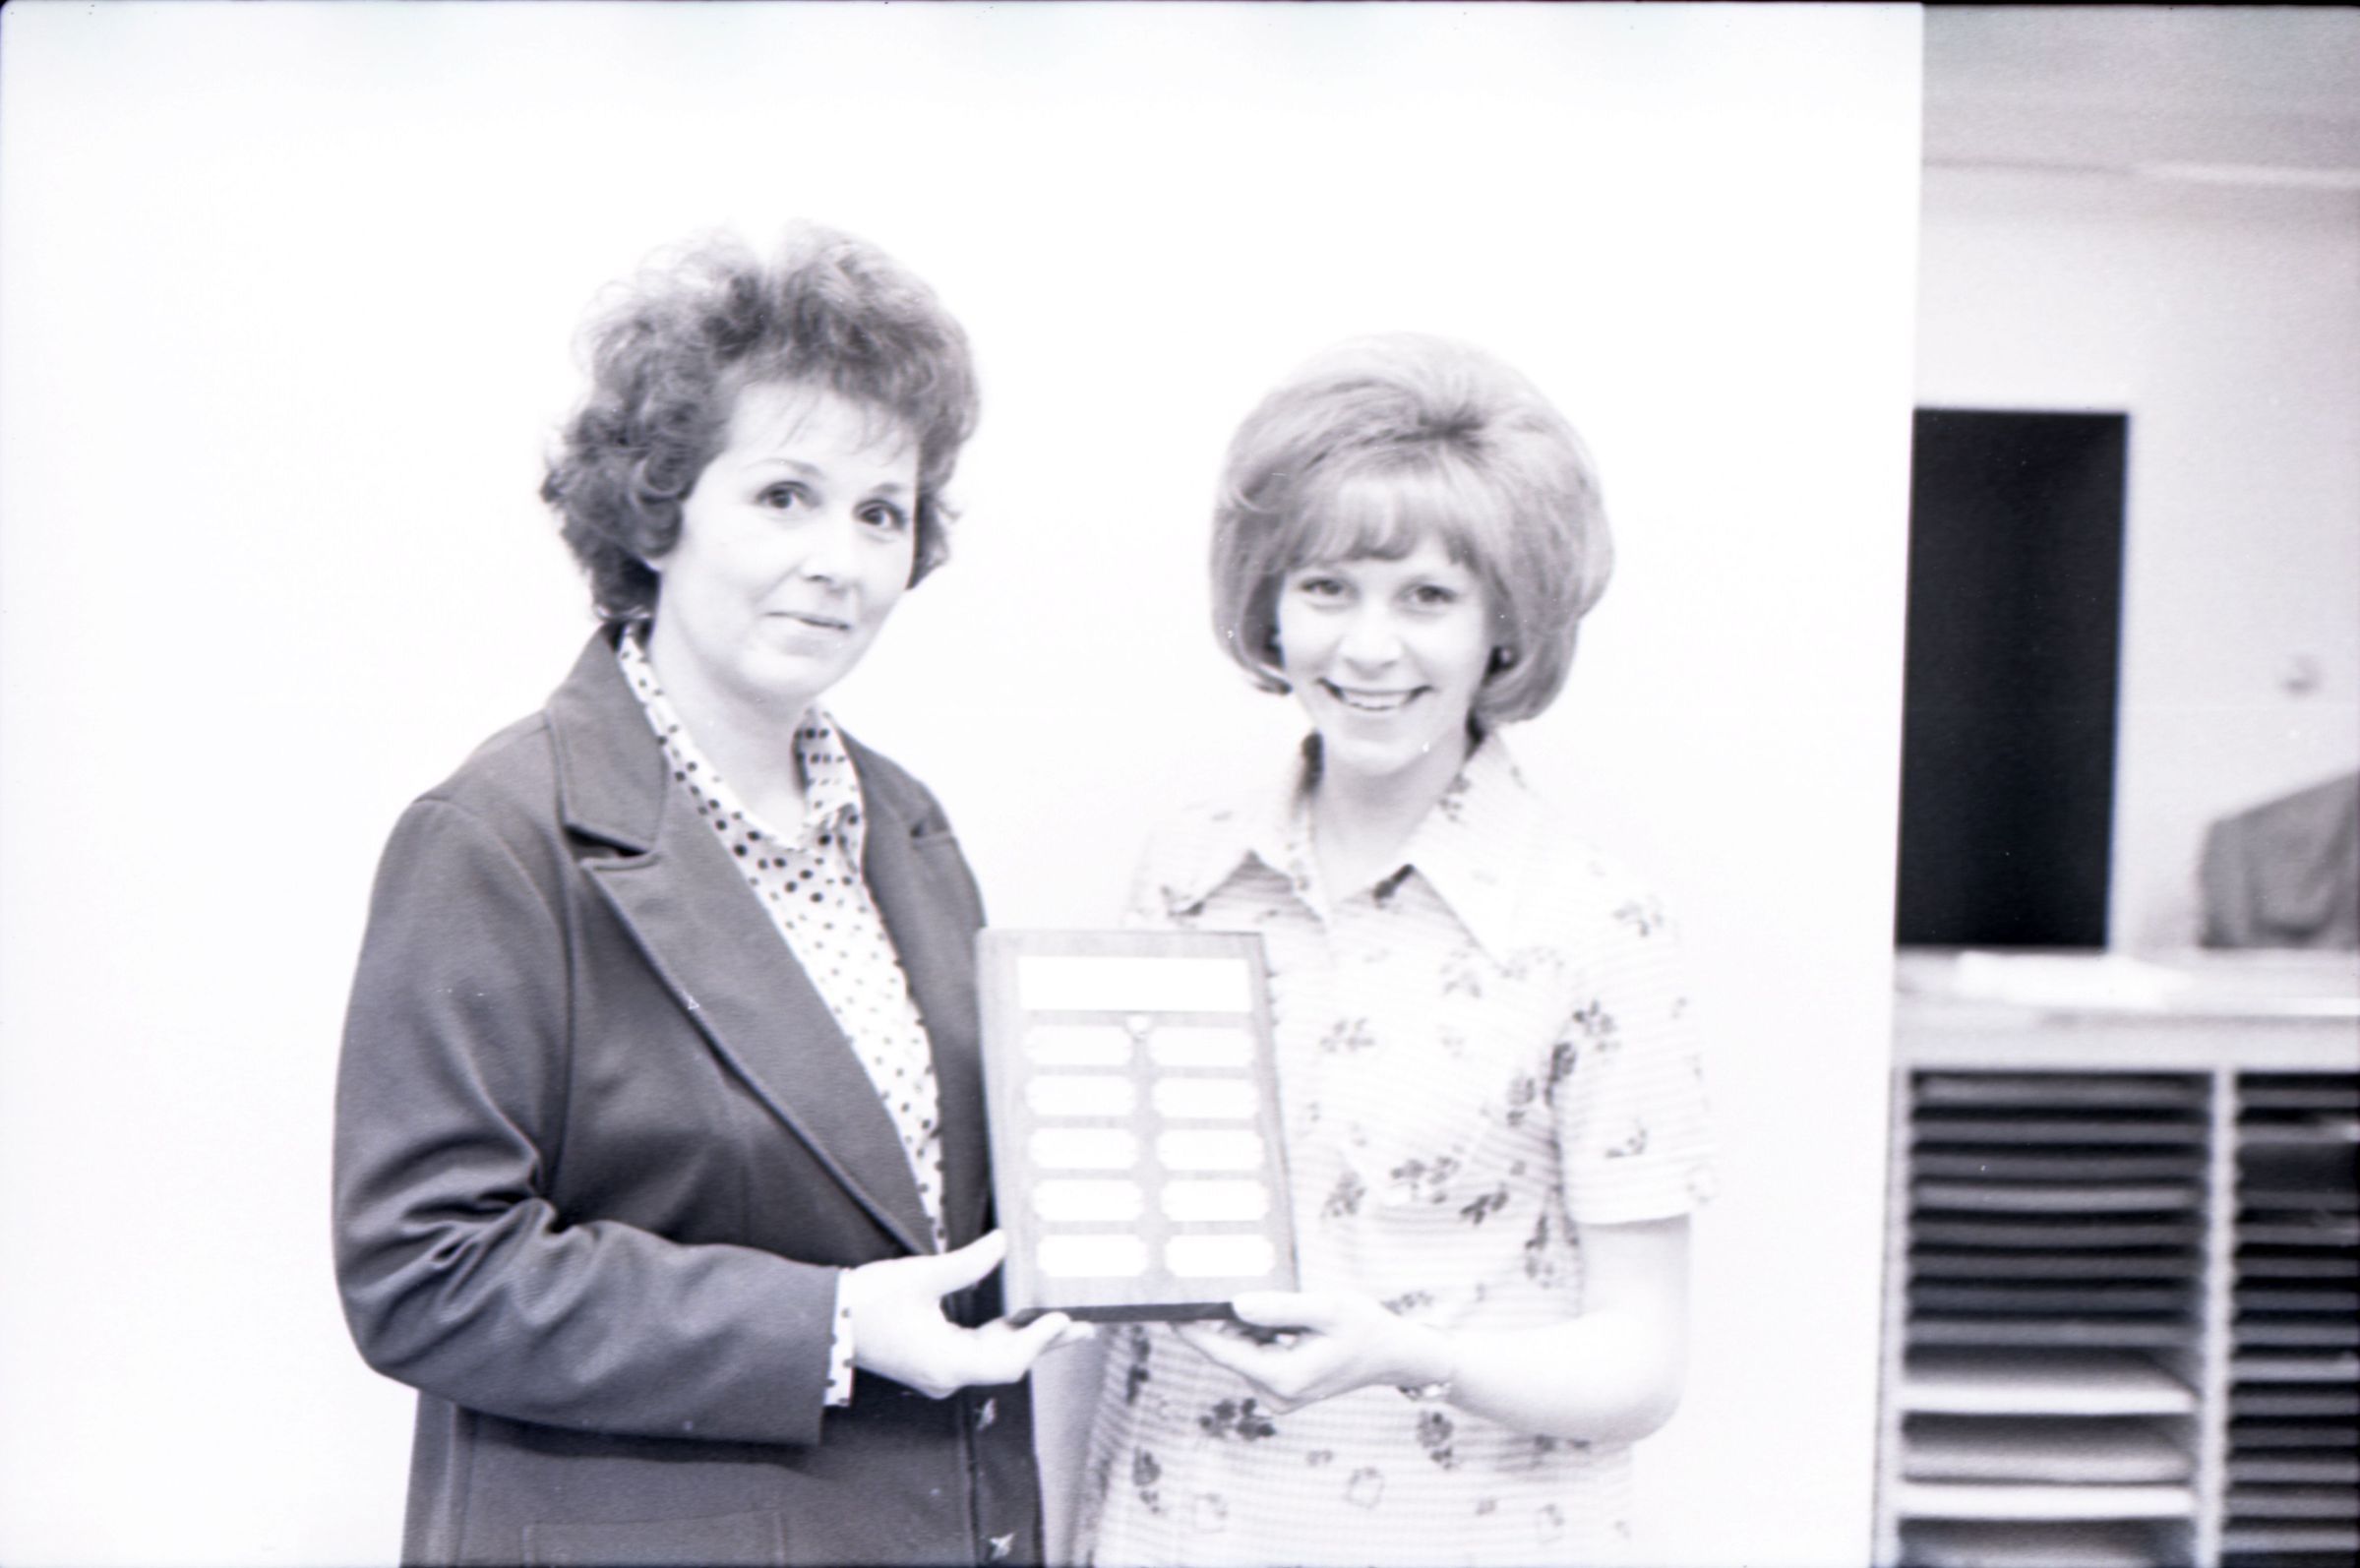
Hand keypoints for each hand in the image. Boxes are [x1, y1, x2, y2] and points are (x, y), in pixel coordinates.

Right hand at [844, 1231, 1093, 1398]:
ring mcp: (940, 1372)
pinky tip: (1021, 1320)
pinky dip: (1002, 1338)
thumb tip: (1004, 1243)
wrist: (825, 1323)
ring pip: (995, 1359)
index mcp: (947, 1363)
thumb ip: (968, 1263)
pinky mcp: (934, 1361)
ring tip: (1063, 1322)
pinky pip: (977, 1354)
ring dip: (1027, 1340)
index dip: (1039, 1341)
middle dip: (1045, 1342)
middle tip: (1085, 1326)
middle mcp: (947, 1376)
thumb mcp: (920, 1276)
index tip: (1064, 1317)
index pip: (1008, 1361)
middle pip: (1008, 1363)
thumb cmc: (867, 1303)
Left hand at [1172, 1290, 1449, 1412]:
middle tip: (1247, 1296)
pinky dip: (1261, 1338)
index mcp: (1285, 1378)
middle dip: (1231, 1322)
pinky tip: (1286, 1327)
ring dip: (1251, 1328)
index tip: (1167, 1313)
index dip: (1193, 1331)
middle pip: (1232, 1351)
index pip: (1224, 1352)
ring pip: (1243, 1353)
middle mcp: (1276, 1395)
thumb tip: (1235, 1306)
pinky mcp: (1281, 1392)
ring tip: (1290, 1315)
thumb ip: (1280, 1308)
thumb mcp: (1326, 1308)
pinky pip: (1255, 1358)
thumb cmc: (1363, 1327)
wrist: (1391, 1355)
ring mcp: (1279, 1397)